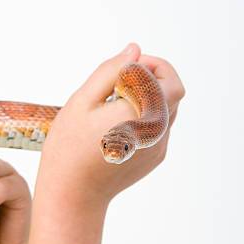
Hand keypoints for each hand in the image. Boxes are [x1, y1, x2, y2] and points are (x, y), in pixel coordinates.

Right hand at [35, 42, 184, 208]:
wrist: (73, 193)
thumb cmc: (69, 147)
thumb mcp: (82, 101)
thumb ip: (110, 71)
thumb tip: (135, 50)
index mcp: (140, 114)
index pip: (165, 77)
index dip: (147, 63)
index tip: (122, 66)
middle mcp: (157, 131)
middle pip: (174, 91)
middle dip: (154, 76)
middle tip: (125, 76)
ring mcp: (158, 147)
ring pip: (169, 109)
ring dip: (151, 96)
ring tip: (117, 100)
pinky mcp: (155, 157)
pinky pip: (160, 127)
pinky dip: (146, 116)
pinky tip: (118, 123)